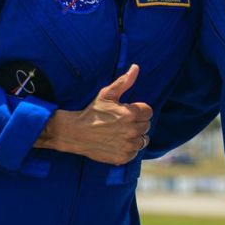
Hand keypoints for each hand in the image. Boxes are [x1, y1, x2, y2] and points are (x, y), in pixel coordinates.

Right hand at [35, 64, 152, 164]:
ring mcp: (127, 145)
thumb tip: (136, 67)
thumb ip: (124, 82)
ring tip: (122, 133)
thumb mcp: (107, 94)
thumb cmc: (92, 111)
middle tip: (123, 122)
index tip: (129, 112)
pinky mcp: (122, 157)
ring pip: (142, 140)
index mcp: (130, 113)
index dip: (139, 111)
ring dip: (135, 137)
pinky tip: (118, 143)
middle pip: (146, 126)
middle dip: (137, 123)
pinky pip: (134, 153)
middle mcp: (131, 130)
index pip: (148, 112)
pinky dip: (129, 149)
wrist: (75, 132)